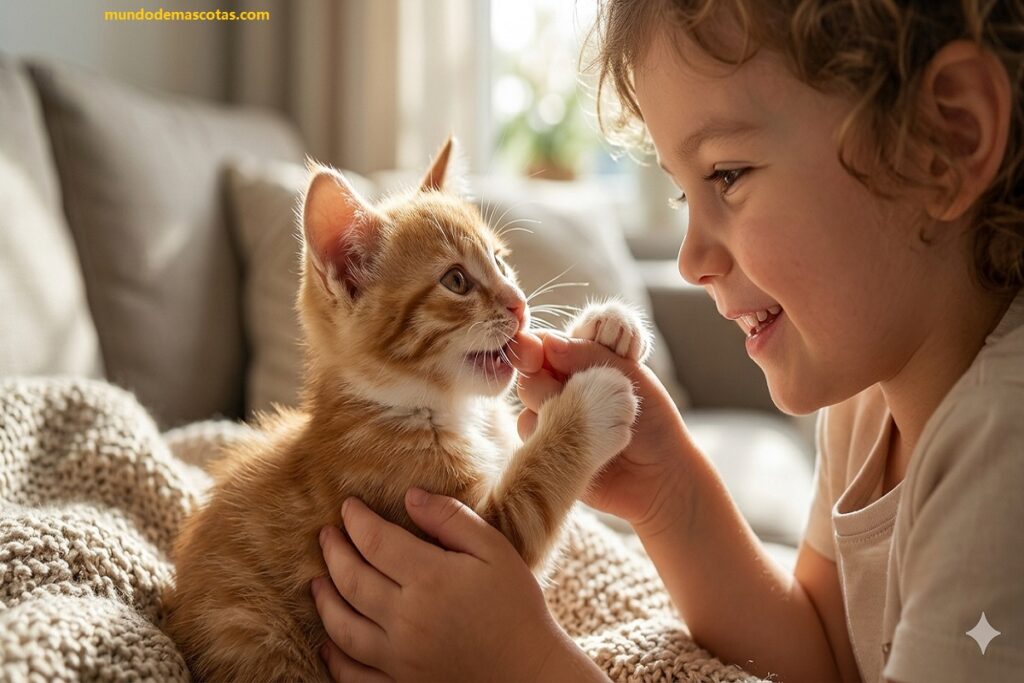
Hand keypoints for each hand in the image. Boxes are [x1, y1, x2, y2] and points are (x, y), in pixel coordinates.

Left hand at [312, 489, 590, 682]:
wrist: (530, 671)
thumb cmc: (517, 606)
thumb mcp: (494, 549)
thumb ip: (451, 519)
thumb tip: (410, 496)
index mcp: (430, 579)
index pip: (375, 541)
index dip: (356, 520)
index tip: (348, 506)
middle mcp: (407, 619)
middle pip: (351, 580)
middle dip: (333, 552)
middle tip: (326, 535)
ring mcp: (399, 658)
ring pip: (342, 626)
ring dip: (324, 600)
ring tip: (317, 580)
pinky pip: (353, 675)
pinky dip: (334, 658)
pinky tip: (328, 641)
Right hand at [511, 330, 699, 528]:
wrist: (660, 478)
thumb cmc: (655, 424)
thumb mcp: (630, 376)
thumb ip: (589, 354)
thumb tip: (549, 342)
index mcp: (584, 363)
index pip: (548, 344)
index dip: (536, 346)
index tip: (538, 352)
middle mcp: (564, 387)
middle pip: (531, 370)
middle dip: (548, 380)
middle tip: (575, 391)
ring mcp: (554, 418)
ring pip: (530, 399)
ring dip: (560, 407)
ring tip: (599, 423)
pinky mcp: (548, 448)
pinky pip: (531, 431)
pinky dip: (557, 434)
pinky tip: (589, 445)